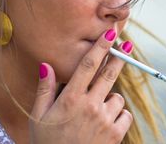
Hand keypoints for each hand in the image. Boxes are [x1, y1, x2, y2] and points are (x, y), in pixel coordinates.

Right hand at [29, 29, 133, 143]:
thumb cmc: (47, 143)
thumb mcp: (39, 117)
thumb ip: (44, 89)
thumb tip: (46, 65)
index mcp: (71, 99)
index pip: (88, 65)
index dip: (101, 46)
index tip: (110, 33)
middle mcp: (90, 106)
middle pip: (110, 74)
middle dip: (120, 57)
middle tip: (127, 45)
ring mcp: (105, 121)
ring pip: (117, 96)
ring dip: (111, 97)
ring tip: (97, 108)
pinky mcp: (115, 136)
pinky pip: (124, 115)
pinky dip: (118, 115)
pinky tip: (106, 121)